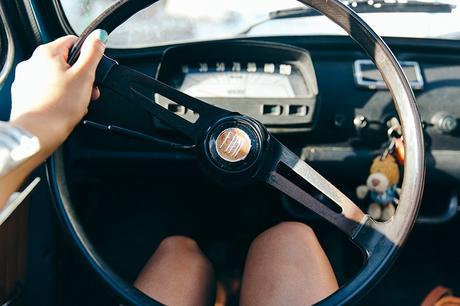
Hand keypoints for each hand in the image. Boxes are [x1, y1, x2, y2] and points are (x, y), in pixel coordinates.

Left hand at [10, 30, 107, 156]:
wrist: (39, 133)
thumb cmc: (60, 106)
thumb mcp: (85, 75)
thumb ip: (93, 53)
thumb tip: (98, 37)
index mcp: (46, 53)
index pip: (73, 42)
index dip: (88, 56)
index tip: (94, 71)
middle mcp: (32, 63)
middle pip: (65, 62)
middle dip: (81, 76)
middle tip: (89, 91)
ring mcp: (26, 80)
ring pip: (56, 78)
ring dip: (71, 88)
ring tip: (77, 103)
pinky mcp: (25, 96)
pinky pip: (47, 91)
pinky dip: (58, 98)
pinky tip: (64, 108)